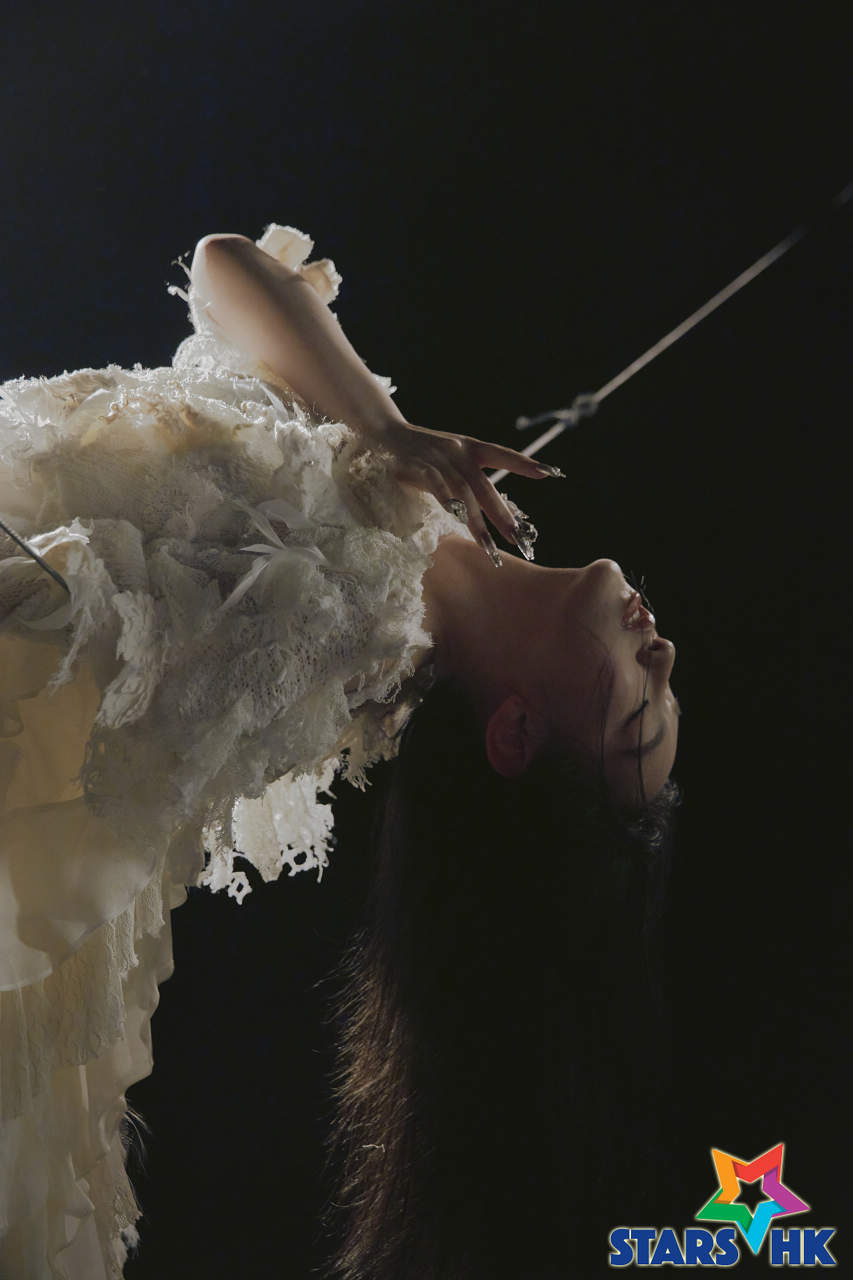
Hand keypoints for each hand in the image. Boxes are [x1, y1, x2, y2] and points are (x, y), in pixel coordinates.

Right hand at [371, 418, 563, 564]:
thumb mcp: (447, 458)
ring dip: (477, 522)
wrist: (383, 432)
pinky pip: (437, 487)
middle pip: (484, 486)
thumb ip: (467, 476)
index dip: (524, 463)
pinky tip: (458, 518)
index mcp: (468, 446)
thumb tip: (484, 507)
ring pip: (464, 492)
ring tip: (489, 546)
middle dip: (502, 515)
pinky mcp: (418, 466)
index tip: (550, 473)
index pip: (501, 454)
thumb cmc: (419, 451)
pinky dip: (448, 501)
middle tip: (518, 538)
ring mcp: (438, 458)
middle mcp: (457, 450)